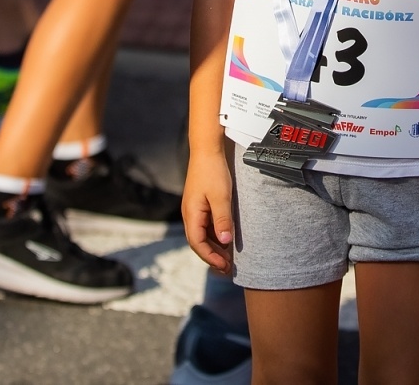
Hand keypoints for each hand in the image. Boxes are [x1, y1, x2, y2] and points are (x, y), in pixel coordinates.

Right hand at [182, 150, 235, 273]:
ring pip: (202, 235)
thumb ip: (222, 220)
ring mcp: (194, 210)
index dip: (210, 257)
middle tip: (228, 268)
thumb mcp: (221, 197)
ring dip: (214, 248)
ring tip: (228, 259)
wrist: (207, 150)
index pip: (197, 243)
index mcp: (191, 214)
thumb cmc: (213, 172)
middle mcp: (190, 214)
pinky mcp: (200, 204)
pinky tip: (226, 240)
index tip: (224, 266)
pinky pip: (206, 226)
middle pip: (198, 242)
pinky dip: (215, 236)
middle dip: (212, 257)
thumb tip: (225, 243)